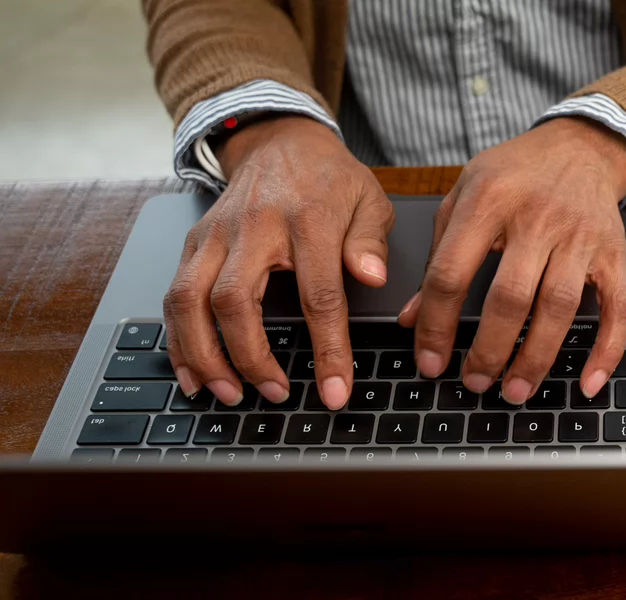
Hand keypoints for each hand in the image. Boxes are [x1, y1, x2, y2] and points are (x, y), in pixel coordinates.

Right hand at [164, 115, 393, 409]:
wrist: (280, 142)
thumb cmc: (330, 179)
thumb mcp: (369, 200)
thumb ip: (371, 241)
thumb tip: (375, 277)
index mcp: (307, 220)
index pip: (318, 295)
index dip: (327, 348)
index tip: (336, 390)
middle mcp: (252, 227)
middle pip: (234, 300)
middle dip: (249, 357)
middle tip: (273, 394)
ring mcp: (215, 235)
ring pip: (189, 300)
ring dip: (203, 354)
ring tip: (226, 394)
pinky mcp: (193, 243)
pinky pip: (174, 295)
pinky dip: (178, 340)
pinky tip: (193, 373)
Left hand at [398, 117, 625, 403]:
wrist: (580, 147)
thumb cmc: (515, 173)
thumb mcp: (463, 197)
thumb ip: (439, 254)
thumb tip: (413, 319)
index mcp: (489, 201)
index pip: (453, 272)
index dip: (437, 323)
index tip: (430, 360)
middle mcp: (538, 218)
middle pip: (511, 296)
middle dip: (490, 350)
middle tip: (475, 383)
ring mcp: (581, 238)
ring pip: (559, 307)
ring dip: (537, 357)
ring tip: (515, 391)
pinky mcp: (614, 254)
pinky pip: (617, 308)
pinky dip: (606, 350)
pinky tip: (587, 382)